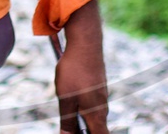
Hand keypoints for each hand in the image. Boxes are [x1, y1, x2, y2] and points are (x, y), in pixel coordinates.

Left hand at [55, 1, 109, 132]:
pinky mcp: (98, 86)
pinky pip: (90, 102)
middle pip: (94, 128)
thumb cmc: (74, 71)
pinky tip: (68, 92)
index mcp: (97, 115)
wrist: (85, 43)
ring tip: (65, 105)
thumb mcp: (66, 99)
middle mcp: (102, 107)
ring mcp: (101, 96)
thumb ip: (67, 121)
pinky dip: (80, 104)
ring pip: (91, 114)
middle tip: (66, 125)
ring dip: (78, 116)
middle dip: (80, 130)